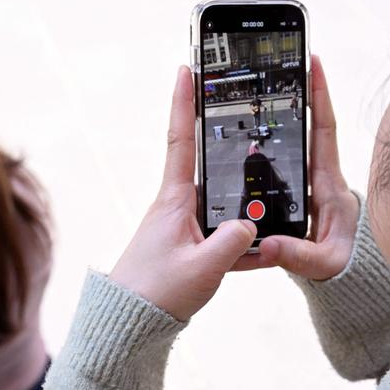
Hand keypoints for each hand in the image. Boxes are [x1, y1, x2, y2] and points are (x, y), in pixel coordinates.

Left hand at [110, 66, 256, 320]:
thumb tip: (249, 224)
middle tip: (245, 122)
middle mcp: (175, 205)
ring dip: (239, 204)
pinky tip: (254, 254)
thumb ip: (233, 243)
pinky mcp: (186, 243)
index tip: (185, 69)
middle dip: (226, 146)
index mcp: (173, 200)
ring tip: (260, 208)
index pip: (180, 141)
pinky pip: (219, 231)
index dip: (183, 103)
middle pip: (206, 165)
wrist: (129, 321)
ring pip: (219, 202)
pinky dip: (237, 240)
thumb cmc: (155, 292)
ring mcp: (180, 224)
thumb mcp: (203, 268)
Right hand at [237, 56, 358, 279]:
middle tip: (282, 68)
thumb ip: (299, 254)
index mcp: (327, 183)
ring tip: (263, 93)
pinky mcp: (298, 191)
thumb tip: (268, 243)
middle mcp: (319, 176)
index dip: (320, 96)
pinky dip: (270, 144)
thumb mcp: (322, 263)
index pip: (324, 130)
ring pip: (294, 141)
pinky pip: (283, 160)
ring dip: (282, 117)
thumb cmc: (341, 264)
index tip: (313, 65)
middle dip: (298, 95)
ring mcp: (309, 182)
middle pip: (308, 126)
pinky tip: (251, 138)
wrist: (345, 272)